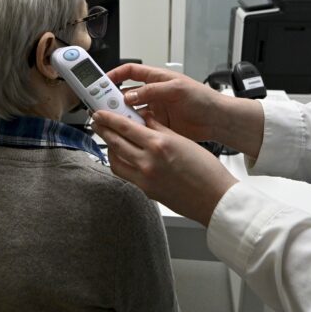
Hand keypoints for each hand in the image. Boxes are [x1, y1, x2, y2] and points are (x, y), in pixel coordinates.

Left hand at [92, 110, 238, 226]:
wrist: (214, 198)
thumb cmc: (206, 171)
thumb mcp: (183, 141)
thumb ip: (160, 129)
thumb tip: (145, 119)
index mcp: (159, 145)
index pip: (125, 127)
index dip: (109, 118)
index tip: (100, 112)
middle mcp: (148, 162)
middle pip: (115, 142)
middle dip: (103, 130)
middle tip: (96, 122)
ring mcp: (144, 179)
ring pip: (115, 160)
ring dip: (108, 147)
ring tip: (108, 138)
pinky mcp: (146, 190)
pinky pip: (124, 174)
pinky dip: (119, 162)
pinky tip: (121, 156)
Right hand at [107, 63, 227, 141]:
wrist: (217, 120)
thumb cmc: (203, 99)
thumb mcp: (177, 89)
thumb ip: (152, 91)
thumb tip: (130, 95)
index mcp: (157, 79)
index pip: (131, 72)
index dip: (116, 74)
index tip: (102, 81)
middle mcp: (154, 93)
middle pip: (127, 92)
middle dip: (113, 97)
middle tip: (102, 103)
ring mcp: (155, 109)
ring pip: (132, 110)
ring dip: (122, 114)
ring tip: (113, 118)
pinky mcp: (159, 124)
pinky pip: (141, 125)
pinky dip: (133, 127)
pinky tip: (129, 130)